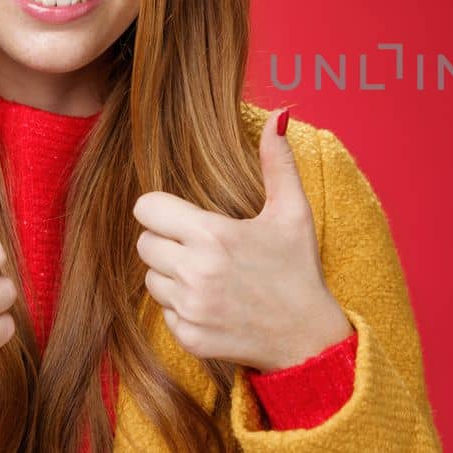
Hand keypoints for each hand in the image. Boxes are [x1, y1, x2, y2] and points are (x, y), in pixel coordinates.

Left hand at [133, 108, 353, 372]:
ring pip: (150, 278)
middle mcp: (194, 273)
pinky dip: (183, 307)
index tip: (185, 216)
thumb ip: (278, 161)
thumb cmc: (299, 270)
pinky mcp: (188, 337)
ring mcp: (189, 308)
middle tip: (204, 247)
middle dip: (168, 241)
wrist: (308, 338)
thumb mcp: (293, 212)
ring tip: (211, 275)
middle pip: (144, 243)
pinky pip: (164, 311)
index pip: (146, 209)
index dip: (163, 209)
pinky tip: (215, 303)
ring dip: (172, 275)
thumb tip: (280, 114)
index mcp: (213, 235)